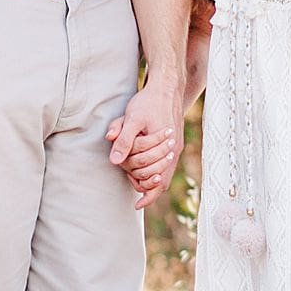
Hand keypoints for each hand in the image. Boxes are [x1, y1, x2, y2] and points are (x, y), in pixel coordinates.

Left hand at [107, 77, 183, 208]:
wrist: (167, 85)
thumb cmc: (149, 101)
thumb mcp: (132, 118)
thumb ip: (123, 138)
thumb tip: (114, 161)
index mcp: (167, 148)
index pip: (159, 182)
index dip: (148, 195)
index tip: (136, 205)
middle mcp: (174, 150)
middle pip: (160, 179)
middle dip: (144, 183)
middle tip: (130, 181)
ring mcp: (176, 146)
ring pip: (164, 172)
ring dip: (149, 177)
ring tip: (135, 178)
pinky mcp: (174, 140)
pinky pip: (166, 162)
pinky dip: (155, 167)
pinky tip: (144, 165)